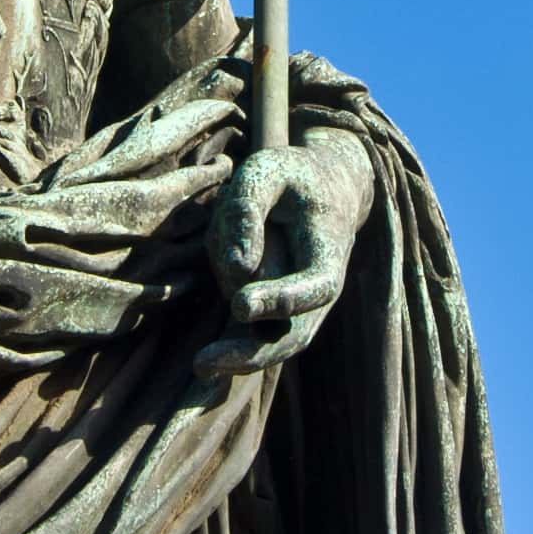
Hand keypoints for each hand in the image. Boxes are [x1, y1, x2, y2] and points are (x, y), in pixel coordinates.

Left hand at [198, 132, 376, 378]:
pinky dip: (221, 297)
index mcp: (330, 254)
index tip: (241, 305)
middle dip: (248, 354)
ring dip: (226, 276)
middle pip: (290, 336)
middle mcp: (318, 292)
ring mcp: (297, 308)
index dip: (283, 300)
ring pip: (253, 322)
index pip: (316, 287)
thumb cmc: (293, 177)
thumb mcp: (268, 170)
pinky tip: (213, 292)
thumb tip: (238, 266)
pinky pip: (241, 324)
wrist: (321, 187)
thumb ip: (248, 211)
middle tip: (202, 363)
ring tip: (229, 212)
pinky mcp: (271, 314)